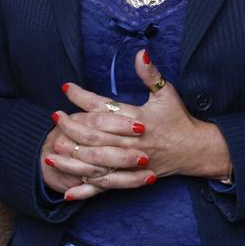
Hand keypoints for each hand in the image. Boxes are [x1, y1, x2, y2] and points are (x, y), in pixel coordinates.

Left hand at [45, 50, 229, 200]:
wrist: (195, 150)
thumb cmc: (178, 118)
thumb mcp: (166, 93)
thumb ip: (150, 74)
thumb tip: (141, 51)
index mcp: (137, 119)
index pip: (104, 107)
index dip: (82, 97)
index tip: (65, 87)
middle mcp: (131, 142)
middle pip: (95, 136)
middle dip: (71, 127)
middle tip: (54, 117)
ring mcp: (130, 163)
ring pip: (96, 163)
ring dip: (71, 160)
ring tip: (49, 153)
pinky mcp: (130, 178)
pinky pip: (105, 186)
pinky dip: (86, 190)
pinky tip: (67, 193)